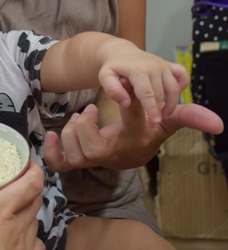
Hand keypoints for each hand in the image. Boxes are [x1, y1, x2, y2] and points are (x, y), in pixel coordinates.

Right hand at [0, 160, 44, 249]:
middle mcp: (17, 225)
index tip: (24, 159)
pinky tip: (12, 236)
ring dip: (26, 208)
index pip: (32, 181)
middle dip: (27, 184)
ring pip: (35, 217)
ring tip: (8, 205)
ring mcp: (26, 245)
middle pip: (35, 195)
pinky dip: (27, 234)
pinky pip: (35, 240)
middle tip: (12, 177)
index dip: (33, 167)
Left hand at [43, 97, 222, 171]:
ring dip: (73, 129)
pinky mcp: (76, 161)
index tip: (124, 98)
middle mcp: (112, 155)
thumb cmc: (143, 132)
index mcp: (133, 141)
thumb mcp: (163, 122)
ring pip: (74, 148)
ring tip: (82, 116)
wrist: (127, 152)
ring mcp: (92, 160)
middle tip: (90, 110)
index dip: (128, 109)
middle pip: (91, 147)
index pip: (131, 124)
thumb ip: (187, 117)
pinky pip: (59, 162)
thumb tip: (220, 123)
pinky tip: (51, 135)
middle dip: (85, 125)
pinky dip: (53, 150)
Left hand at [98, 47, 188, 123]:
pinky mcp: (170, 65)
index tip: (154, 123)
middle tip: (154, 123)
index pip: (147, 93)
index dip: (152, 109)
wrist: (121, 53)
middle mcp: (154, 66)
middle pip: (161, 94)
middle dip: (160, 110)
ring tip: (163, 115)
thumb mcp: (105, 78)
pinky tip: (173, 97)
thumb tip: (127, 103)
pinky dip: (182, 86)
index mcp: (137, 70)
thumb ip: (113, 91)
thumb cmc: (113, 68)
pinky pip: (183, 75)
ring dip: (172, 103)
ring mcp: (163, 65)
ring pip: (174, 88)